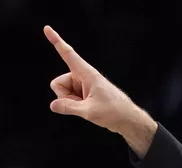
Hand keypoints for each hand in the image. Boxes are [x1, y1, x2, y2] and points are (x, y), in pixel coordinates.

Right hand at [43, 25, 155, 155]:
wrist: (129, 120)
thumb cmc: (114, 113)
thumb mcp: (89, 111)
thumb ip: (69, 107)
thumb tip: (52, 105)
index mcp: (87, 74)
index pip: (68, 54)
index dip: (56, 41)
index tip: (46, 28)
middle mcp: (84, 76)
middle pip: (58, 83)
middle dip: (64, 96)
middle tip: (84, 105)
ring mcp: (84, 85)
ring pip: (63, 92)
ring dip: (71, 102)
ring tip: (90, 107)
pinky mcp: (85, 93)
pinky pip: (70, 98)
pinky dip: (75, 105)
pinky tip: (90, 109)